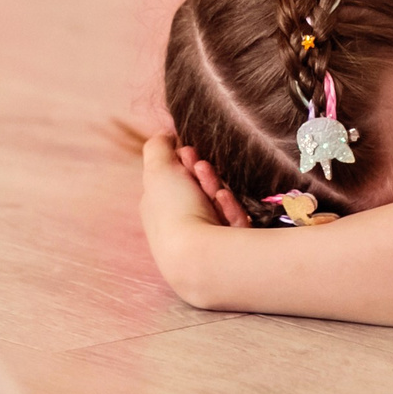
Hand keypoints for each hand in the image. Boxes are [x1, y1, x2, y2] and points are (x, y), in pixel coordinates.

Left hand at [140, 132, 244, 305]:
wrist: (199, 257)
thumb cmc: (175, 211)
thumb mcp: (157, 168)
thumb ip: (159, 147)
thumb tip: (167, 136)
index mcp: (158, 210)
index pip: (173, 178)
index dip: (183, 162)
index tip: (188, 154)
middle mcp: (178, 227)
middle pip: (198, 190)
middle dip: (204, 176)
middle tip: (203, 170)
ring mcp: (203, 242)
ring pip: (219, 204)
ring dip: (217, 191)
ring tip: (217, 192)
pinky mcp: (227, 253)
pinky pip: (235, 223)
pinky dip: (231, 211)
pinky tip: (227, 207)